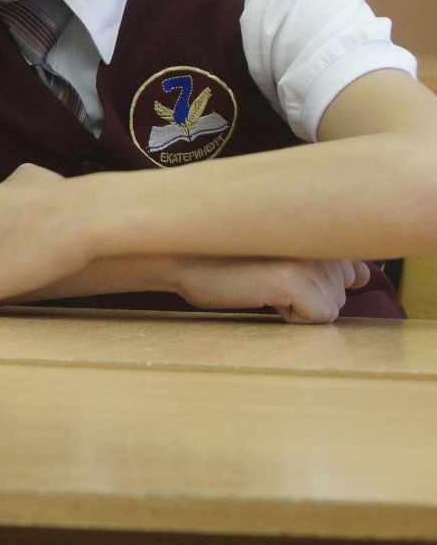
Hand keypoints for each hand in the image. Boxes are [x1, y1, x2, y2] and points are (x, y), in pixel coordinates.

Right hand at [172, 256, 367, 323]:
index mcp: (316, 226)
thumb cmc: (222, 259)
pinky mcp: (297, 281)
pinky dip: (294, 317)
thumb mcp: (278, 254)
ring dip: (300, 306)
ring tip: (262, 286)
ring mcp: (310, 258)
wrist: (180, 257)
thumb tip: (363, 276)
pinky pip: (318, 318)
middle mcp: (318, 238)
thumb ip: (322, 261)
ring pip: (331, 307)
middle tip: (266, 279)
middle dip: (308, 296)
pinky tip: (265, 298)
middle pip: (339, 293)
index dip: (321, 282)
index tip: (286, 276)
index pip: (351, 269)